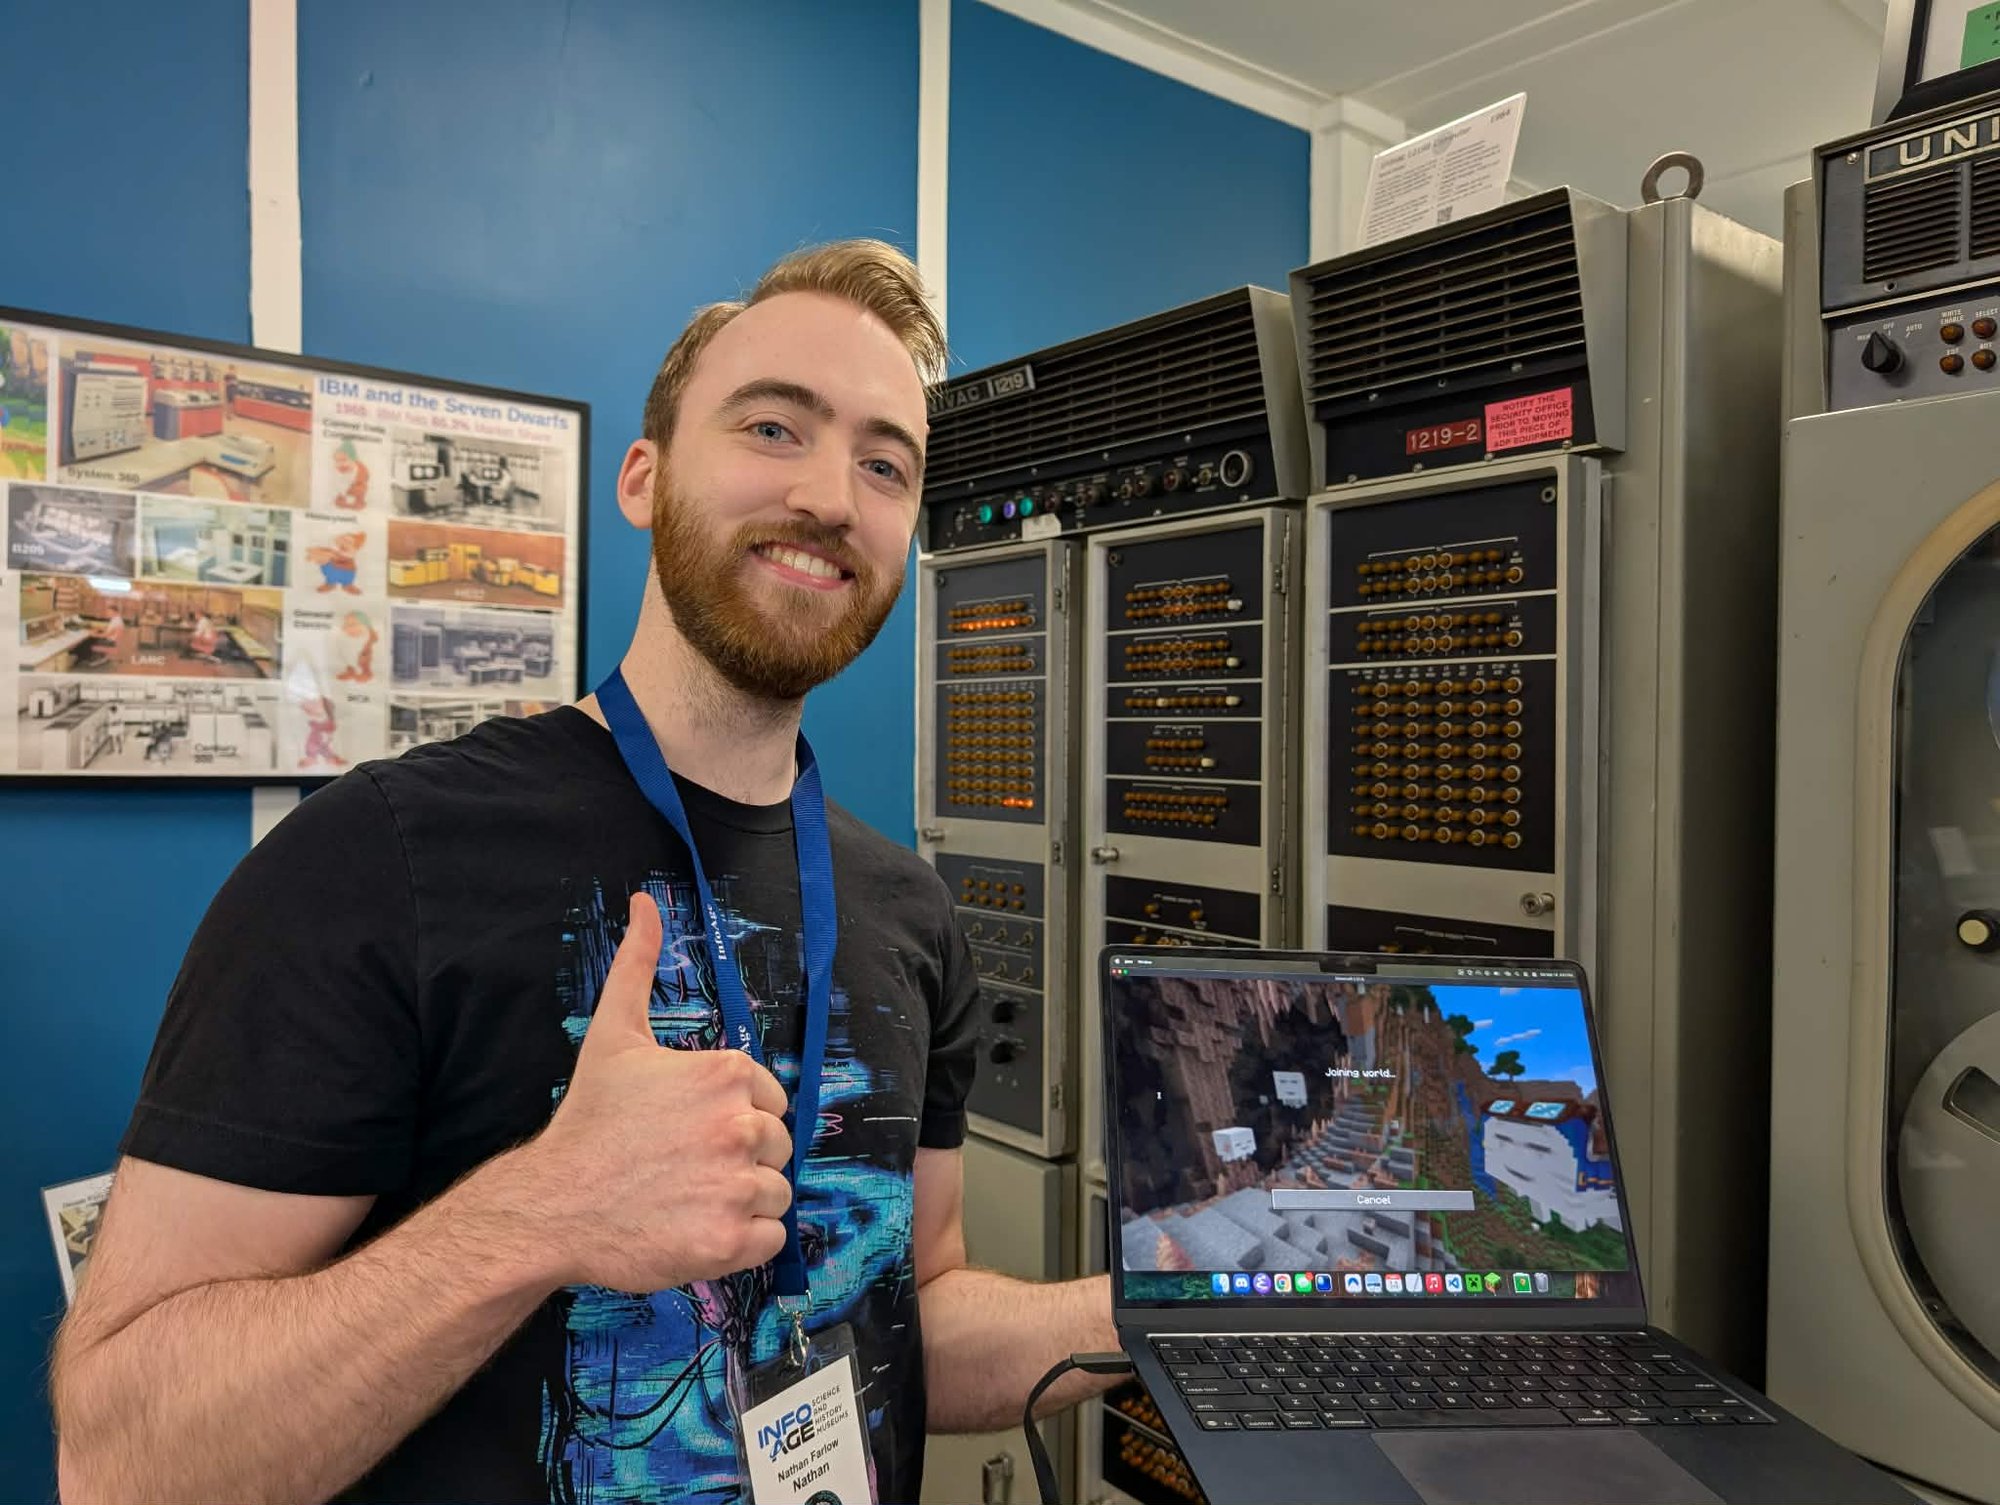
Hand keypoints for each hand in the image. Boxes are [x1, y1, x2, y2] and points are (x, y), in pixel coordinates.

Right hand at [514, 893, 792, 1292]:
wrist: (551, 1203)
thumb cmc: (589, 1120)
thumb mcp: (614, 1033)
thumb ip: (638, 964)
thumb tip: (645, 902)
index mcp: (728, 1074)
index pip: (770, 1102)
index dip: (734, 1119)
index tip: (690, 1132)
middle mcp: (742, 1126)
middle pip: (778, 1148)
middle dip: (740, 1160)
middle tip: (685, 1168)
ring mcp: (737, 1186)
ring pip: (776, 1195)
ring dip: (742, 1202)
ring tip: (687, 1198)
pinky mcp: (730, 1242)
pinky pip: (771, 1241)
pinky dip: (743, 1243)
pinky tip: (696, 1229)